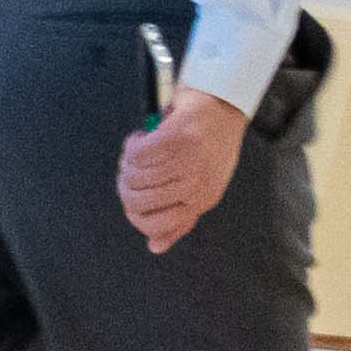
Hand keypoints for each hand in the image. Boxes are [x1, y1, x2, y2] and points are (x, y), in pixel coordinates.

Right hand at [118, 87, 249, 250]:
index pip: (155, 226)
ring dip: (128, 163)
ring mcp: (187, 162)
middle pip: (135, 201)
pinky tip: (142, 137)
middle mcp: (195, 185)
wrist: (225, 103)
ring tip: (138, 151)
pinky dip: (133, 145)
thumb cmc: (211, 145)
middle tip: (130, 168)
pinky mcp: (176, 138)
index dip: (135, 214)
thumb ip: (179, 219)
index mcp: (202, 200)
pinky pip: (136, 154)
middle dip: (125, 184)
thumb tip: (154, 247)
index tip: (133, 195)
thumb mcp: (202, 186)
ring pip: (133, 176)